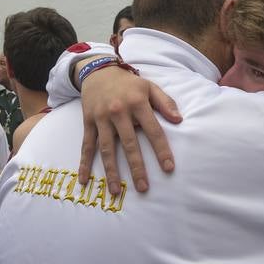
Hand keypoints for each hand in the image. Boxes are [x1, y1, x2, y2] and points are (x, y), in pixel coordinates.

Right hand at [76, 64, 181, 194]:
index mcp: (137, 103)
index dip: (161, 150)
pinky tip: (85, 180)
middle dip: (137, 167)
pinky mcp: (88, 122)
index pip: (153, 130)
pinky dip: (84, 164)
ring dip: (111, 171)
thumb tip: (179, 120)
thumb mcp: (149, 87)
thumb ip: (165, 102)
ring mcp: (101, 118)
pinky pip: (86, 146)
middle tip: (143, 188)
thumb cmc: (128, 83)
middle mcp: (119, 112)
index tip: (169, 168)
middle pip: (129, 144)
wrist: (98, 72)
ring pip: (107, 149)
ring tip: (116, 191)